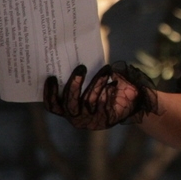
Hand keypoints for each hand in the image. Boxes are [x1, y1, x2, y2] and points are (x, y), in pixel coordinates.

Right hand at [43, 62, 158, 129]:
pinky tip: (113, 79)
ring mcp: (91, 120)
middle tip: (81, 68)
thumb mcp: (94, 82)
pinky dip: (107, 89)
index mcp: (69, 110)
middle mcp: (77, 117)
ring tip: (105, 69)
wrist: (131, 103)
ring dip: (97, 82)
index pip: (53, 106)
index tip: (51, 77)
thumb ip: (83, 76)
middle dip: (74, 84)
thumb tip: (76, 59)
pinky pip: (104, 102)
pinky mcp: (105, 119)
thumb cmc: (107, 89)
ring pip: (88, 100)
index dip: (49, 93)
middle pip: (69, 103)